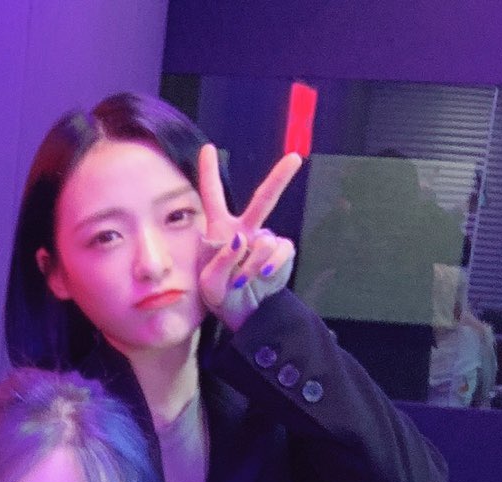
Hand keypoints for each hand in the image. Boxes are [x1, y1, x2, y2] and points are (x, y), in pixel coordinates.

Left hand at [197, 143, 301, 329]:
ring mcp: (265, 240)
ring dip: (253, 264)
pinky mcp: (282, 253)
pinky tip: (262, 276)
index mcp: (220, 230)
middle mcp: (246, 229)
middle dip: (280, 178)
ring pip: (264, 241)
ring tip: (242, 280)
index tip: (207, 149)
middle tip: (294, 158)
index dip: (210, 173)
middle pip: (263, 199)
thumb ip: (221, 259)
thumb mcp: (209, 282)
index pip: (213, 197)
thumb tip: (242, 238)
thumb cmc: (219, 295)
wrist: (243, 313)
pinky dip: (271, 266)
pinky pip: (281, 251)